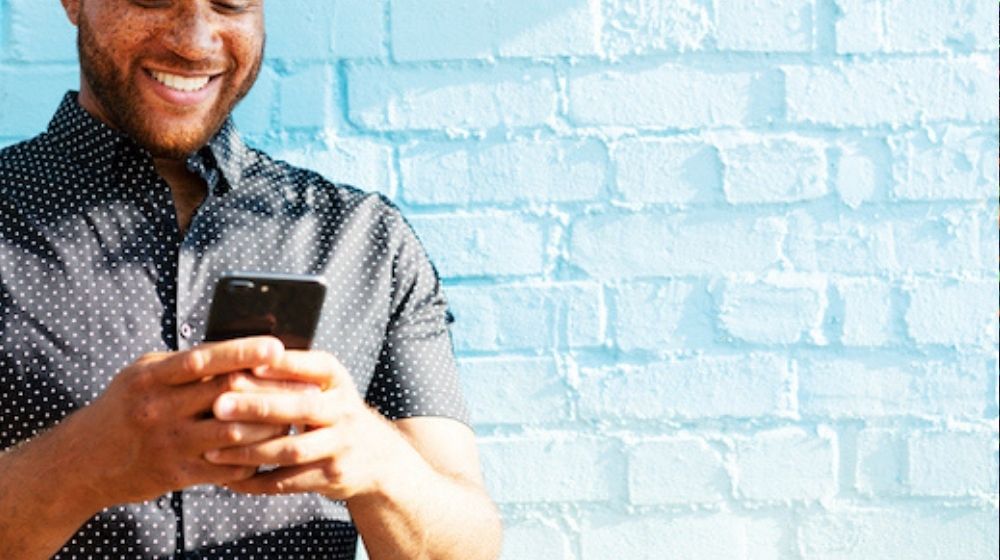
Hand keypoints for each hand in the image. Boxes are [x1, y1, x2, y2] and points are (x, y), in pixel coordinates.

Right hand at [73, 336, 312, 506]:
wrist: (84, 460)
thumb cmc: (126, 405)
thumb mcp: (144, 373)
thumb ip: (185, 362)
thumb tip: (239, 347)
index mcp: (151, 377)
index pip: (203, 359)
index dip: (242, 352)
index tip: (275, 347)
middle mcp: (158, 409)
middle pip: (225, 395)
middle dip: (269, 390)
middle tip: (303, 385)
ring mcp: (168, 444)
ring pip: (233, 434)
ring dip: (268, 425)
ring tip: (292, 416)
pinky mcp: (176, 475)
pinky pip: (226, 468)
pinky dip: (253, 457)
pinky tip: (269, 447)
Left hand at [204, 351, 420, 499]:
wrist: (376, 457)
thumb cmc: (333, 412)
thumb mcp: (325, 385)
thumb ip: (290, 373)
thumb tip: (237, 359)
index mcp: (337, 380)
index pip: (313, 367)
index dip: (282, 366)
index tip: (248, 363)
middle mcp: (344, 410)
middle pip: (302, 408)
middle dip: (258, 407)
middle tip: (218, 406)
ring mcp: (340, 446)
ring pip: (292, 450)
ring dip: (250, 451)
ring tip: (214, 449)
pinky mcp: (331, 476)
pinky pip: (288, 481)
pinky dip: (256, 481)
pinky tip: (229, 477)